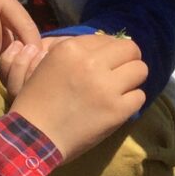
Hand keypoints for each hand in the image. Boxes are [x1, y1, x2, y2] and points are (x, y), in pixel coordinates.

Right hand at [8, 34, 146, 159]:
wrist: (34, 137)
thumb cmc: (35, 101)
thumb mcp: (47, 64)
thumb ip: (75, 52)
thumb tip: (104, 44)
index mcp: (71, 49)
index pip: (106, 38)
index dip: (109, 50)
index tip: (106, 62)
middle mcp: (90, 63)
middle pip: (130, 49)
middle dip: (128, 59)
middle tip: (120, 72)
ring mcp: (106, 87)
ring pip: (140, 70)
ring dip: (132, 79)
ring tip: (121, 89)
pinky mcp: (117, 110)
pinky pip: (139, 96)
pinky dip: (131, 101)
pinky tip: (119, 106)